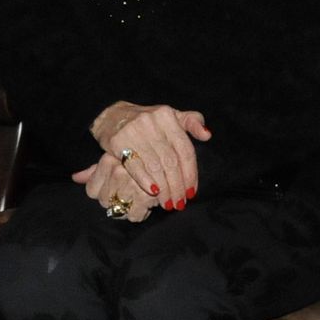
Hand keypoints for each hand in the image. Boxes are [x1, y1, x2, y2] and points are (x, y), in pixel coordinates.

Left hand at [72, 152, 153, 221]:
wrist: (169, 158)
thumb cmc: (139, 159)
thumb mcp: (115, 158)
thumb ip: (94, 170)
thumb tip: (75, 177)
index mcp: (108, 161)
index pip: (91, 190)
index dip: (102, 193)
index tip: (114, 190)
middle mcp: (117, 172)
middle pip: (104, 202)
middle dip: (115, 201)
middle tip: (129, 193)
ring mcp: (131, 185)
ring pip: (117, 210)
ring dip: (128, 208)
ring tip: (137, 198)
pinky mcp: (146, 197)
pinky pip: (133, 216)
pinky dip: (139, 214)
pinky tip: (145, 204)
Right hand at [88, 101, 210, 210]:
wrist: (112, 116)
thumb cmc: (148, 121)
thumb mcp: (172, 116)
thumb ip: (192, 123)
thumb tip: (207, 136)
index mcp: (168, 116)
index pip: (184, 150)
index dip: (191, 173)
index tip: (192, 192)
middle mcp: (152, 122)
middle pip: (170, 161)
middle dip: (177, 186)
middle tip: (179, 203)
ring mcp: (134, 131)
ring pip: (155, 166)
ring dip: (163, 188)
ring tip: (168, 203)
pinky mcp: (118, 141)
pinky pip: (135, 166)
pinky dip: (145, 181)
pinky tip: (152, 192)